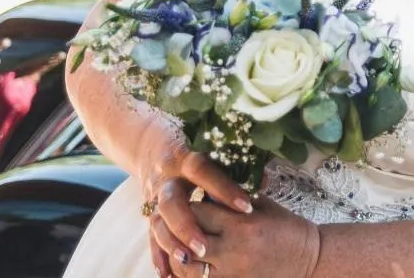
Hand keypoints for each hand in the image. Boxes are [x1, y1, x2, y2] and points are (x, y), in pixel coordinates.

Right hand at [140, 126, 252, 275]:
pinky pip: (150, 237)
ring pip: (158, 222)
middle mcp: (167, 178)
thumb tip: (263, 182)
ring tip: (189, 261)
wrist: (153, 148)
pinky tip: (167, 274)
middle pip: (172, 201)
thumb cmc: (196, 150)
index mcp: (185, 158)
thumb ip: (237, 165)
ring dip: (172, 243)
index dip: (224, 188)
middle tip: (205, 246)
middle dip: (188, 224)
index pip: (203, 170)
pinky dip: (158, 255)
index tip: (247, 207)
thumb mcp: (214, 151)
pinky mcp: (149, 214)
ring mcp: (154, 197)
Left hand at [163, 196, 318, 277]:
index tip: (185, 203)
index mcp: (241, 222)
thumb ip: (231, 198)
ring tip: (176, 246)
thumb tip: (202, 191)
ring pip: (186, 267)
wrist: (308, 257)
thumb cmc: (285, 226)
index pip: (196, 212)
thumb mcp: (262, 204)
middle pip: (185, 240)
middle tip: (172, 225)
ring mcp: (231, 270)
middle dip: (174, 232)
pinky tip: (185, 264)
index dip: (185, 207)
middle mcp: (233, 247)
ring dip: (176, 256)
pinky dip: (186, 274)